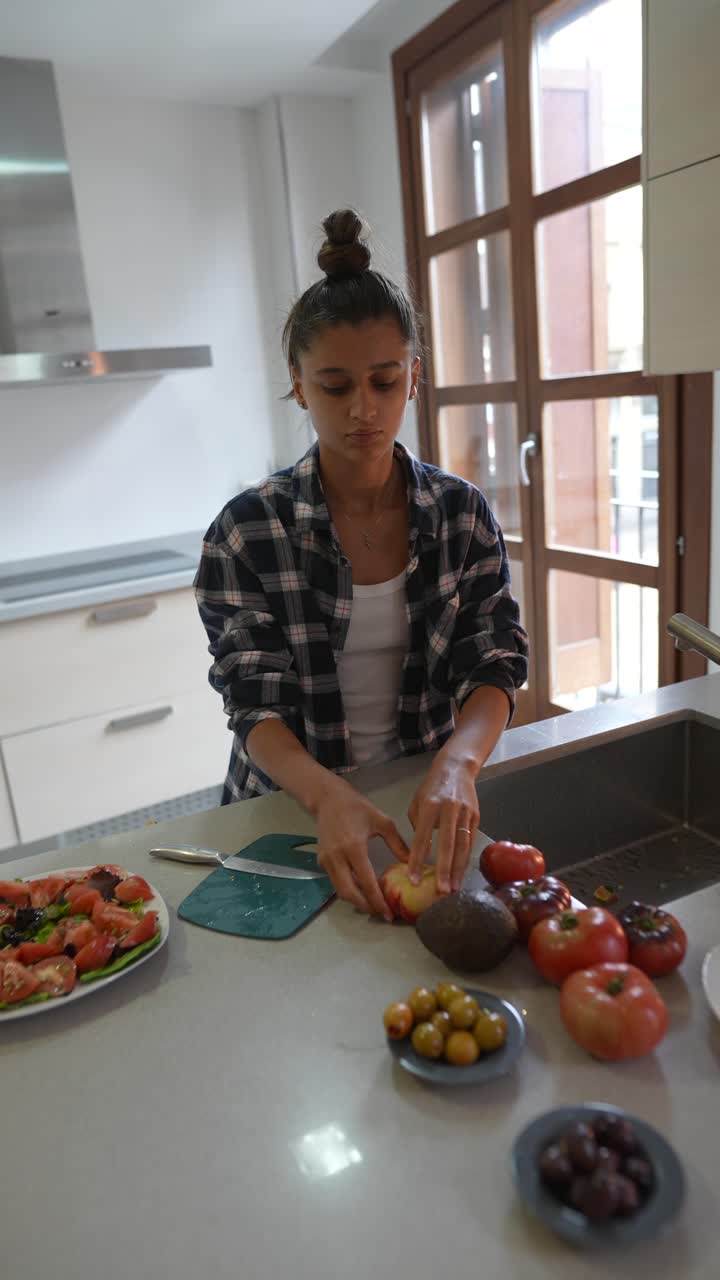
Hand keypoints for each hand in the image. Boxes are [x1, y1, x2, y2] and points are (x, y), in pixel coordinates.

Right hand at [315, 778, 409, 918]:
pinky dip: (348, 890)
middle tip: (381, 913)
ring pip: (340, 891)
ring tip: (374, 905)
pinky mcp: (321, 861)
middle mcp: (337, 857)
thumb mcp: (382, 822)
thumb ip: (398, 844)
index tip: (389, 913)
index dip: (378, 900)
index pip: (366, 882)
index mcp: (353, 847)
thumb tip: (413, 863)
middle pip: (349, 893)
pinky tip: (362, 890)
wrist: (328, 798)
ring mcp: (326, 860)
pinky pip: (335, 882)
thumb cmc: (357, 807)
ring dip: (356, 901)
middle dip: (366, 907)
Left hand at [406, 757, 479, 893]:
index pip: (421, 838)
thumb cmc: (432, 788)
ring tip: (454, 889)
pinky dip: (465, 859)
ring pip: (462, 846)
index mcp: (429, 805)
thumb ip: (418, 828)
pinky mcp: (476, 816)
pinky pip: (470, 842)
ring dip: (458, 870)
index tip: (413, 879)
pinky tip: (462, 873)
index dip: (417, 860)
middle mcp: (449, 809)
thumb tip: (422, 853)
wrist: (457, 768)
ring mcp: (464, 813)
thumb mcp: (417, 803)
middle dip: (444, 870)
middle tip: (441, 891)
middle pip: (447, 844)